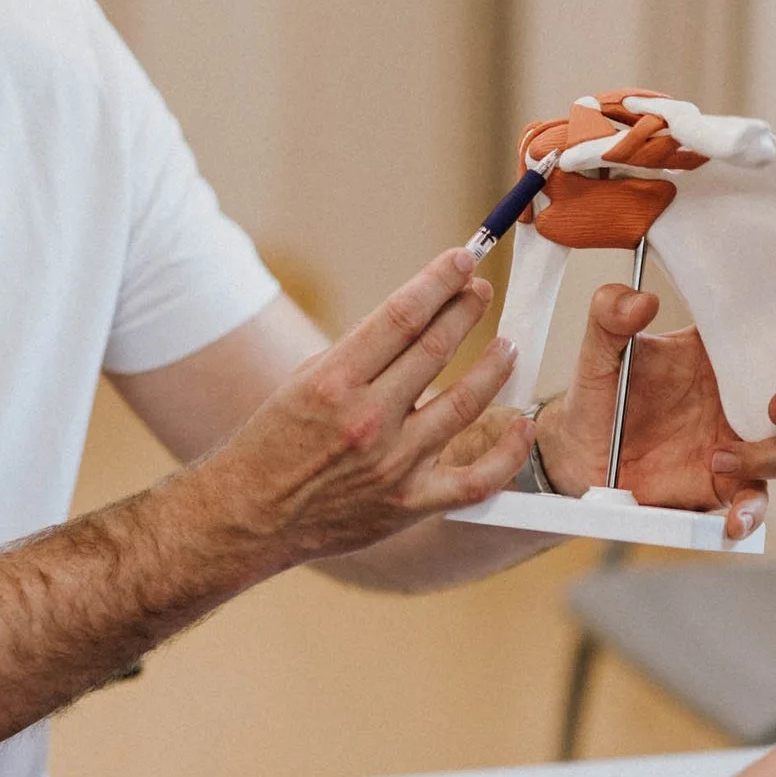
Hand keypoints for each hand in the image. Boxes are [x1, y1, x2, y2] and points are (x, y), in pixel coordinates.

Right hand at [188, 250, 533, 568]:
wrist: (252, 517)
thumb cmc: (275, 441)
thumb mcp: (305, 381)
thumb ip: (362, 354)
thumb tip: (420, 318)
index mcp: (334, 381)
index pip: (402, 315)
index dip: (439, 281)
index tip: (462, 260)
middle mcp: (367, 419)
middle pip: (435, 348)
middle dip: (465, 310)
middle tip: (481, 290)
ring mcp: (393, 464)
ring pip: (465, 403)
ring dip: (494, 366)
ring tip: (508, 345)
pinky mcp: (410, 504)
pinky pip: (477, 479)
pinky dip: (508, 452)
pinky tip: (524, 424)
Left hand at [538, 245, 775, 538]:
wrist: (582, 457)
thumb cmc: (601, 393)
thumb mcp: (598, 352)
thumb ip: (608, 319)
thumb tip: (637, 301)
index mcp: (726, 347)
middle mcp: (749, 391)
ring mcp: (748, 440)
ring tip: (721, 456)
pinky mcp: (731, 486)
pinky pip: (760, 503)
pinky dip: (752, 514)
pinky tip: (732, 520)